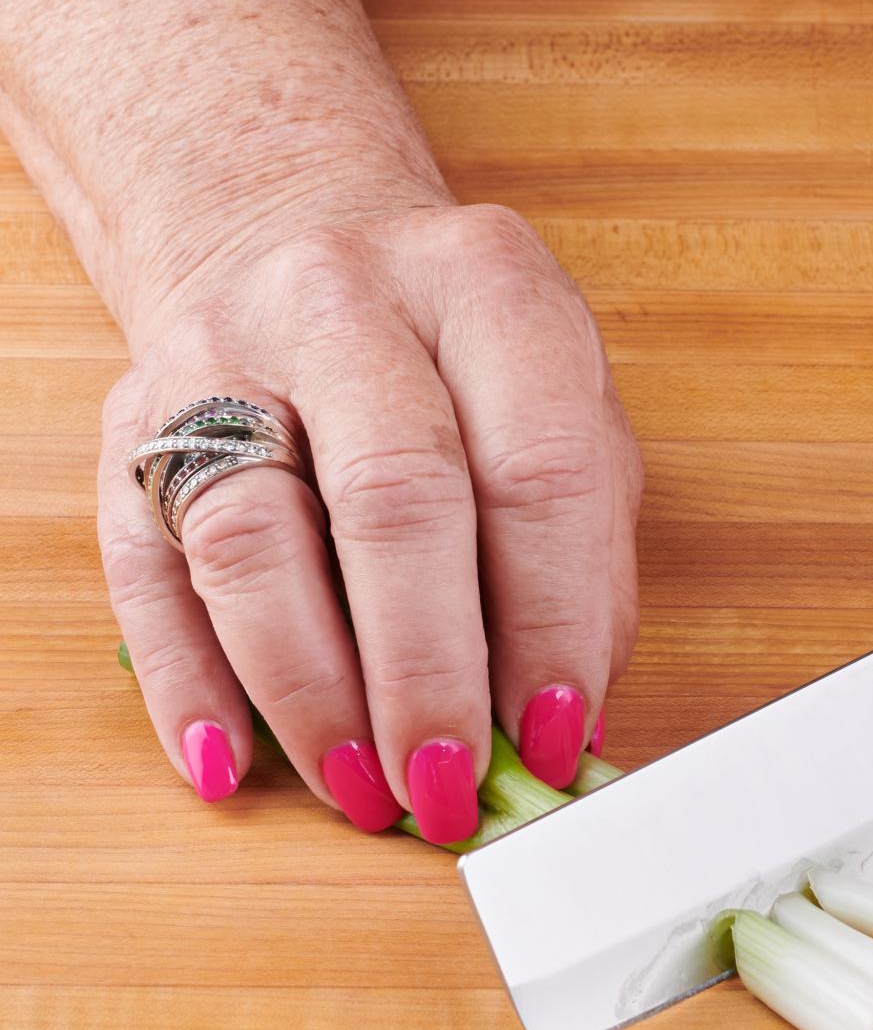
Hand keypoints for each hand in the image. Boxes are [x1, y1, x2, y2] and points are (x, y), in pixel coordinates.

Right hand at [99, 203, 642, 838]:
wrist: (295, 241)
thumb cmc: (461, 369)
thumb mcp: (567, 419)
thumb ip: (584, 562)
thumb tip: (565, 726)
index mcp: (490, 289)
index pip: (538, 470)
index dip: (551, 622)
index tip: (555, 736)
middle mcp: (347, 301)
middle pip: (393, 499)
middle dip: (427, 672)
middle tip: (448, 785)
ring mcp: (222, 352)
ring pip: (254, 540)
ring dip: (312, 694)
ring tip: (361, 788)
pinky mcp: (130, 421)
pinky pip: (148, 572)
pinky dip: (191, 686)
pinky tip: (234, 763)